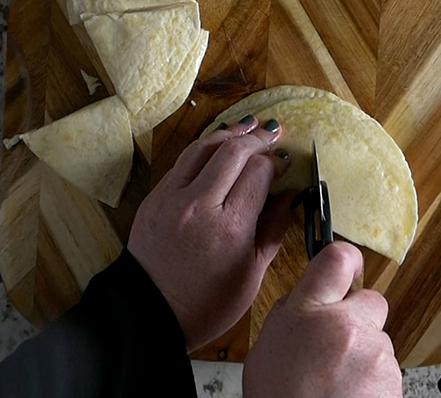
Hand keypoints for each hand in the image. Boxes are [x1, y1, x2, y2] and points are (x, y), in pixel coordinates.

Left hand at [127, 116, 294, 350]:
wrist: (149, 314)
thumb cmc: (207, 304)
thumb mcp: (252, 275)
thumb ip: (274, 229)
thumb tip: (290, 195)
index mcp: (230, 228)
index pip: (259, 172)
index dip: (276, 163)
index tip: (284, 165)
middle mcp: (200, 205)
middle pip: (233, 151)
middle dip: (258, 139)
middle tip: (274, 134)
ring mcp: (172, 198)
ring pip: (204, 147)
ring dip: (230, 133)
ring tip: (249, 127)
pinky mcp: (155, 197)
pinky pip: (183, 161)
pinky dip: (205, 148)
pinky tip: (219, 146)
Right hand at [243, 242, 402, 397]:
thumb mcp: (268, 347)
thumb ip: (291, 315)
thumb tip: (307, 303)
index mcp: (309, 311)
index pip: (336, 259)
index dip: (346, 258)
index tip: (349, 265)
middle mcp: (346, 325)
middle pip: (371, 301)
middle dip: (359, 318)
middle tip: (337, 344)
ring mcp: (374, 352)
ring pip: (379, 340)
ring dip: (364, 354)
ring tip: (336, 382)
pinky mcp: (393, 378)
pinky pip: (387, 368)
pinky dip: (373, 380)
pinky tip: (349, 394)